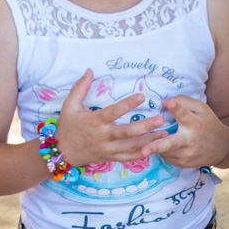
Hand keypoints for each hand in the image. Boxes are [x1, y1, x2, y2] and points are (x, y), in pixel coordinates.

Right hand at [54, 71, 168, 169]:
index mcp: (94, 122)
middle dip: (145, 127)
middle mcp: (103, 137)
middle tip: (160, 119)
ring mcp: (108, 149)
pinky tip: (155, 147)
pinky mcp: (110, 157)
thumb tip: (90, 70)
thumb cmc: (67, 127)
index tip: (141, 96)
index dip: (127, 104)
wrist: (63, 152)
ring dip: (149, 141)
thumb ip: (80, 88)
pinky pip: (128, 157)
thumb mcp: (69, 105)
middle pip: (127, 133)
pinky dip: (142, 153)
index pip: (113, 112)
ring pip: (131, 147)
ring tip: (165, 134)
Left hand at [144, 97, 228, 167]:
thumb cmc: (208, 124)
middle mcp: (189, 140)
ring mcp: (186, 155)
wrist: (222, 148)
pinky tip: (168, 145)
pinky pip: (166, 157)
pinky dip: (164, 151)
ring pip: (163, 150)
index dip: (176, 107)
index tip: (168, 102)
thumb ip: (184, 102)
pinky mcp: (183, 163)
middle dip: (156, 147)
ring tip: (154, 139)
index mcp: (194, 123)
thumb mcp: (201, 109)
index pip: (184, 114)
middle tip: (144, 150)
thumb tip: (164, 102)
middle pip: (169, 144)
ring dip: (156, 144)